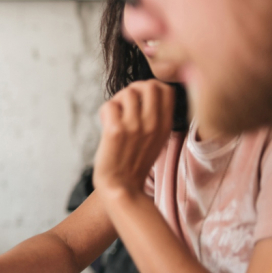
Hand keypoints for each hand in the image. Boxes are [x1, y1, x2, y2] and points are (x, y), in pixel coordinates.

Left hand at [92, 80, 175, 200]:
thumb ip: (156, 117)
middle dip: (133, 89)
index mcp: (165, 125)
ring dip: (117, 101)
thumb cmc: (134, 162)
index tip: (139, 100)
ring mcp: (135, 127)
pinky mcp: (116, 131)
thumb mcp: (156, 139)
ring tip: (114, 117)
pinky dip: (104, 112)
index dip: (150, 88)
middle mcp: (153, 124)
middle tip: (124, 105)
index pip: (166, 90)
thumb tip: (147, 91)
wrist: (121, 187)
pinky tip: (105, 125)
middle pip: (148, 85)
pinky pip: (109, 105)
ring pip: (127, 92)